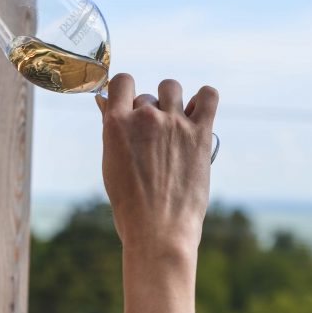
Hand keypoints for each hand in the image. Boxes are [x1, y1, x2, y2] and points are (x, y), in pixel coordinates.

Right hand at [96, 74, 218, 262]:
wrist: (159, 231)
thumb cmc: (130, 204)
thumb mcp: (111, 163)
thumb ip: (111, 128)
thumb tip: (103, 101)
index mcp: (117, 124)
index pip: (121, 81)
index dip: (125, 91)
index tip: (129, 107)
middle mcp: (145, 117)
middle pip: (147, 95)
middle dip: (148, 113)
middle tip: (152, 143)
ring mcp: (174, 124)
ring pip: (172, 87)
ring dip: (172, 101)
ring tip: (174, 125)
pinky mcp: (200, 134)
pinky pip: (208, 95)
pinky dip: (204, 98)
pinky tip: (198, 113)